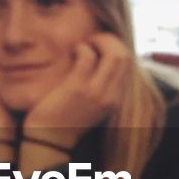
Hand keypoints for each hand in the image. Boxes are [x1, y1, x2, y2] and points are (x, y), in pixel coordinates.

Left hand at [23, 33, 131, 148]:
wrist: (50, 139)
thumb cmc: (67, 118)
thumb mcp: (92, 105)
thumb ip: (101, 87)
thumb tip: (101, 61)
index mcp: (116, 99)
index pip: (128, 64)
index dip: (115, 47)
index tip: (100, 46)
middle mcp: (111, 96)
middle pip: (124, 56)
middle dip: (109, 40)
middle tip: (93, 39)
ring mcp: (96, 92)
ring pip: (113, 54)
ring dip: (98, 40)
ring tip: (85, 43)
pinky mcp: (77, 88)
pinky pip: (87, 56)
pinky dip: (82, 47)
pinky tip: (74, 51)